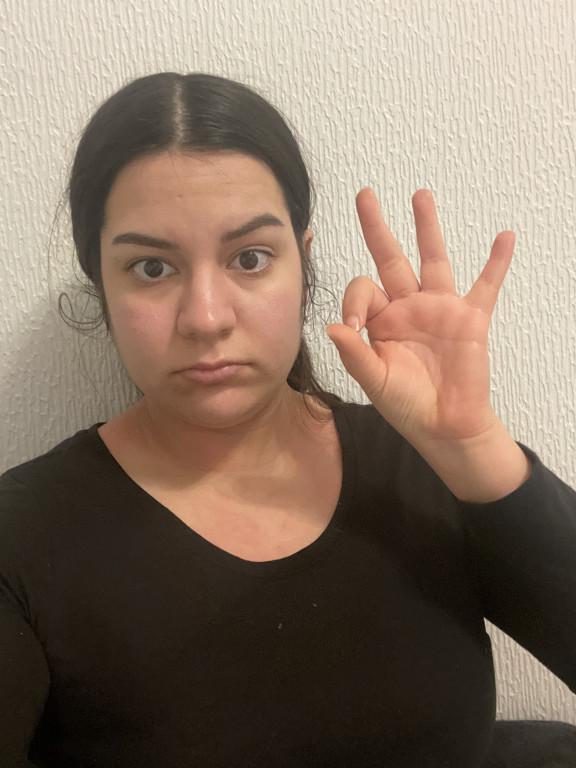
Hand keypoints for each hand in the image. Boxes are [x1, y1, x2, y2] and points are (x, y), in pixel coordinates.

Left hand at [326, 188, 530, 499]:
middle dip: (376, 227)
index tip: (356, 328)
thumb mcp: (374, 380)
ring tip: (419, 195)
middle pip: (390, 257)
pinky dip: (496, 263)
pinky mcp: (469, 318)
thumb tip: (332, 326)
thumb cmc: (407, 405)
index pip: (362, 289)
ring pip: (432, 259)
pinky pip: (485, 285)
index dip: (355, 302)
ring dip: (427, 228)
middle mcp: (406, 307)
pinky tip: (504, 237)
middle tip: (364, 194)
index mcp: (380, 321)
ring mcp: (439, 309)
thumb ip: (354, 354)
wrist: (445, 426)